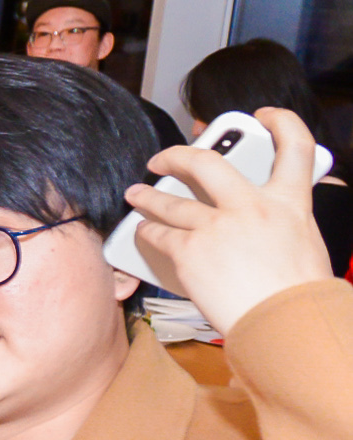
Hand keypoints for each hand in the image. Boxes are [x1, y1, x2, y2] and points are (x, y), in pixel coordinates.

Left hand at [125, 108, 337, 334]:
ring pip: (169, 201)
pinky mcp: (191, 251)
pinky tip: (142, 233)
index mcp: (290, 203)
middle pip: (206, 163)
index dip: (282, 122)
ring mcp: (218, 226)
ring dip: (147, 197)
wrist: (286, 323)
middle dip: (177, 155)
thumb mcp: (304, 243)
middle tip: (161, 159)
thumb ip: (281, 222)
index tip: (265, 116)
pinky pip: (159, 234)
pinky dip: (148, 232)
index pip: (295, 148)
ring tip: (135, 194)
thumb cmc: (298, 294)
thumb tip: (264, 220)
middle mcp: (252, 206)